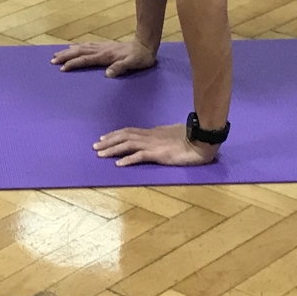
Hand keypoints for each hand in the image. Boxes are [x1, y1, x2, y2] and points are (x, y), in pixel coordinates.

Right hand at [51, 38, 158, 77]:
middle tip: (52, 61)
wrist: (146, 44)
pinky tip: (74, 48)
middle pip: (79, 52)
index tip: (62, 68)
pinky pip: (87, 46)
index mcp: (106, 56)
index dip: (74, 64)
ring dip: (69, 51)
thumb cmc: (140, 57)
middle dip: (65, 56)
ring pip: (81, 48)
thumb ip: (120, 68)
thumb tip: (107, 74)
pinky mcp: (105, 46)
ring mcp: (102, 47)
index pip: (86, 59)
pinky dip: (78, 47)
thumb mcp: (133, 64)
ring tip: (57, 54)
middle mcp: (101, 50)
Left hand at [94, 122, 219, 167]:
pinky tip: (118, 164)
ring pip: (127, 144)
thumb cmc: (190, 137)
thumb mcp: (172, 133)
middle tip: (95, 146)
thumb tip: (157, 136)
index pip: (129, 131)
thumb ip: (162, 135)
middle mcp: (149, 136)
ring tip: (100, 154)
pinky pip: (139, 156)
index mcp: (152, 132)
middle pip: (124, 136)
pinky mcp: (158, 154)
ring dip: (112, 149)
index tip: (104, 138)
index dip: (115, 134)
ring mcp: (153, 144)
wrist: (201, 140)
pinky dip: (127, 159)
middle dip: (108, 141)